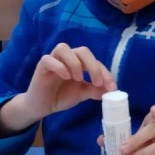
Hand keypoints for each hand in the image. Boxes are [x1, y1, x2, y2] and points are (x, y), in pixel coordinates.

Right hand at [0, 43, 115, 134]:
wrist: (42, 106)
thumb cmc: (61, 96)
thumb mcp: (82, 94)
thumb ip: (95, 90)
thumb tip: (112, 90)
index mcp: (79, 62)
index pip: (95, 62)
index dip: (105, 73)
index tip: (112, 87)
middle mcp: (67, 58)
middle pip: (82, 51)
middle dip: (93, 66)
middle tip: (97, 82)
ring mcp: (53, 60)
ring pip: (64, 48)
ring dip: (75, 62)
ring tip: (78, 78)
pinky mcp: (41, 66)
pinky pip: (48, 59)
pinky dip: (59, 66)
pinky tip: (65, 77)